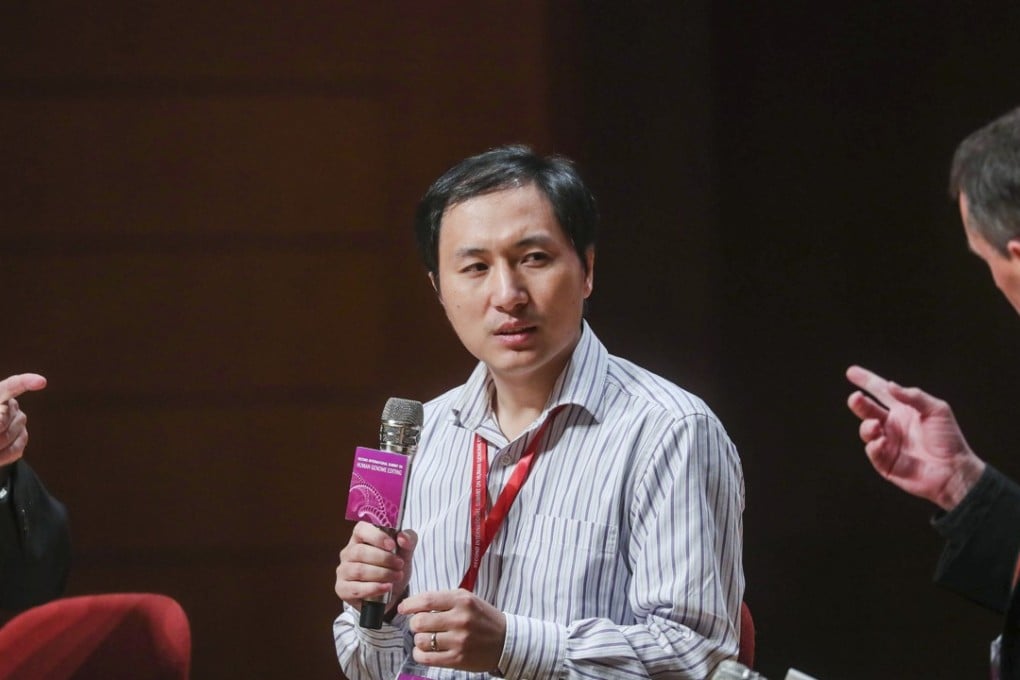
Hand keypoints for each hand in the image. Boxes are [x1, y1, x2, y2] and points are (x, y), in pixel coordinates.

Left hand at [0, 373, 46, 467]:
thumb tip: (1, 422)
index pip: (13, 385)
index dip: (26, 382)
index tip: (40, 382)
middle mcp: (10, 406)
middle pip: (3, 419)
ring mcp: (19, 422)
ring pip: (7, 437)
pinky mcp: (22, 439)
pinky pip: (14, 449)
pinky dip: (0, 456)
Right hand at [334, 522, 416, 613]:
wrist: (391, 594)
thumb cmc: (393, 567)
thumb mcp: (405, 552)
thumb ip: (409, 540)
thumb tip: (402, 537)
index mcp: (360, 538)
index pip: (361, 529)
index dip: (376, 536)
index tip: (392, 545)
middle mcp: (348, 552)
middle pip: (360, 552)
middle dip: (384, 559)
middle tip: (400, 565)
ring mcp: (343, 571)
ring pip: (359, 570)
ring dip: (382, 574)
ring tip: (397, 576)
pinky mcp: (343, 589)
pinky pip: (356, 588)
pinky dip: (374, 588)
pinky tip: (387, 587)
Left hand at [399, 589, 505, 672]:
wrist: (506, 641)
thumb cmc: (483, 618)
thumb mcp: (468, 600)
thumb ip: (444, 600)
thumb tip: (414, 605)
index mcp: (461, 600)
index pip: (427, 600)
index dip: (409, 604)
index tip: (403, 608)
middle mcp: (460, 619)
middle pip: (420, 622)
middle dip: (414, 623)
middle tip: (418, 625)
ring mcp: (459, 641)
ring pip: (421, 640)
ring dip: (418, 639)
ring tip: (425, 638)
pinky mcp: (458, 659)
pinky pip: (427, 658)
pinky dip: (419, 654)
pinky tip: (423, 651)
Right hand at [846, 365, 984, 509]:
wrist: (954, 470)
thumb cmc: (949, 439)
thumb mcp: (937, 410)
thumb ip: (914, 396)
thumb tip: (890, 385)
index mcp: (903, 410)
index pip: (881, 392)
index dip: (866, 381)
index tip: (851, 372)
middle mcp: (893, 425)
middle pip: (868, 410)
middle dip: (859, 403)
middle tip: (856, 398)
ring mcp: (888, 443)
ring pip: (867, 430)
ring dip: (867, 426)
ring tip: (875, 425)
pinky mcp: (886, 462)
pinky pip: (873, 451)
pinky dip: (874, 445)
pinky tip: (881, 442)